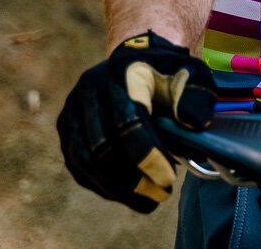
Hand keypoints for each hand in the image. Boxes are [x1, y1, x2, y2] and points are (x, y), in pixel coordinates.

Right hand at [57, 31, 217, 211]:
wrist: (136, 58)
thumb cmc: (167, 72)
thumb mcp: (190, 75)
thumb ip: (194, 97)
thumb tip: (193, 125)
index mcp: (121, 73)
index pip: (128, 122)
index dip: (148, 155)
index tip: (169, 178)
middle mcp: (90, 90)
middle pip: (102, 146)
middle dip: (132, 179)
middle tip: (160, 195)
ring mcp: (73, 108)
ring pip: (85, 160)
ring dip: (116, 188)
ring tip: (147, 201)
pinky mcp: (66, 126)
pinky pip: (78, 164)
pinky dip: (101, 184)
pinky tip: (127, 194)